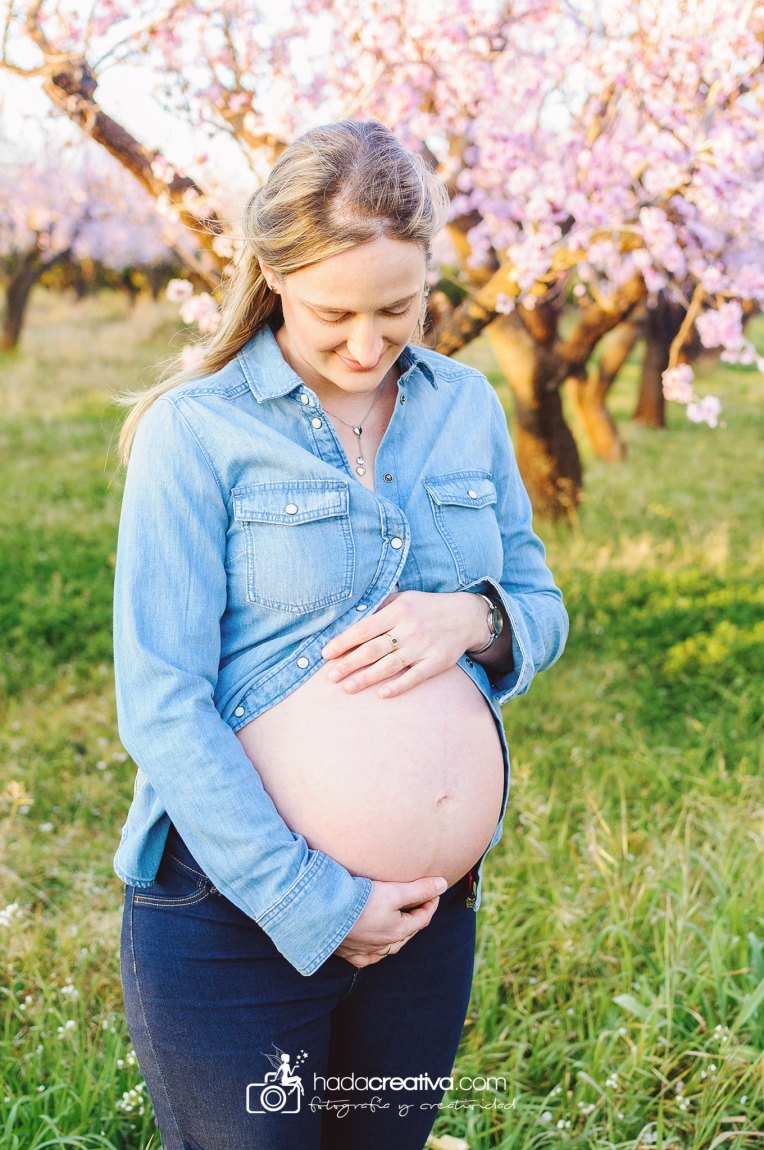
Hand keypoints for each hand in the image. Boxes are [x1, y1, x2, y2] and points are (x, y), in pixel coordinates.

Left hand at [319, 590, 486, 699]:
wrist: (466, 616)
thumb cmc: (426, 608)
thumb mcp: (404, 598)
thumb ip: (380, 607)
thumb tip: (349, 617)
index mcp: (398, 611)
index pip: (364, 628)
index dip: (343, 642)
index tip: (326, 653)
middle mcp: (409, 629)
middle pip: (372, 650)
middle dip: (348, 664)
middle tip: (330, 676)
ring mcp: (423, 647)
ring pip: (389, 666)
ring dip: (366, 678)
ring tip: (346, 687)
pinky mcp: (436, 663)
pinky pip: (414, 677)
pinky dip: (398, 687)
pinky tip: (381, 694)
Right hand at [333, 875, 447, 966]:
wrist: (323, 914)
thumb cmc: (359, 901)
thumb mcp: (393, 891)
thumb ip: (419, 889)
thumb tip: (444, 884)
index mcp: (398, 932)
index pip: (423, 917)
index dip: (431, 901)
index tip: (434, 889)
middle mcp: (384, 946)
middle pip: (407, 932)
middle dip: (415, 916)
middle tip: (418, 900)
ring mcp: (365, 952)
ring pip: (388, 946)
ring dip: (397, 933)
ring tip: (398, 919)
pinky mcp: (348, 953)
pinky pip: (367, 957)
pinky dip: (374, 951)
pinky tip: (373, 946)